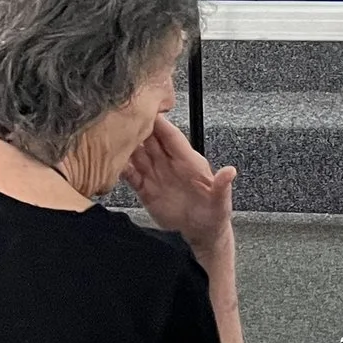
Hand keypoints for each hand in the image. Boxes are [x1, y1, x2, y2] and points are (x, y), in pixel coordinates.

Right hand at [125, 115, 235, 256]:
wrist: (202, 234)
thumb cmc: (214, 214)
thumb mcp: (221, 202)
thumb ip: (222, 187)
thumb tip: (230, 171)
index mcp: (188, 160)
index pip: (171, 136)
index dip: (160, 123)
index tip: (148, 109)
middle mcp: (169, 163)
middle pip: (150, 139)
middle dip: (138, 127)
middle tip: (122, 117)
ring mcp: (156, 175)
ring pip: (137, 154)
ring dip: (126, 146)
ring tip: (111, 137)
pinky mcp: (146, 190)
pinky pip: (131, 175)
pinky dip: (121, 169)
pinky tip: (111, 164)